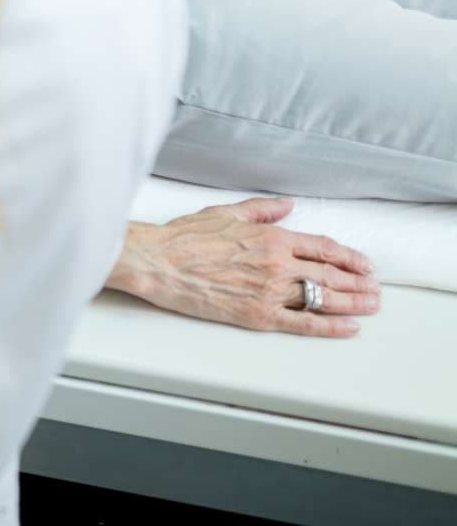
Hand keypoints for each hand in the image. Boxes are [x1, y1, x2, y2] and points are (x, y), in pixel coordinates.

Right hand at [105, 197, 379, 336]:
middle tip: (374, 289)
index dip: (349, 257)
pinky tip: (347, 327)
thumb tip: (287, 206)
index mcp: (271, 237)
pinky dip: (330, 327)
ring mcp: (270, 292)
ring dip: (354, 303)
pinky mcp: (258, 316)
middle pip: (331, 275)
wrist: (158, 263)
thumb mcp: (224, 213)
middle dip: (359, 283)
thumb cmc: (184, 238)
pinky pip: (304, 324)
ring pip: (324, 299)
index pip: (324, 247)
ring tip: (370, 306)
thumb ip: (261, 209)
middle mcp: (278, 264)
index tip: (364, 264)